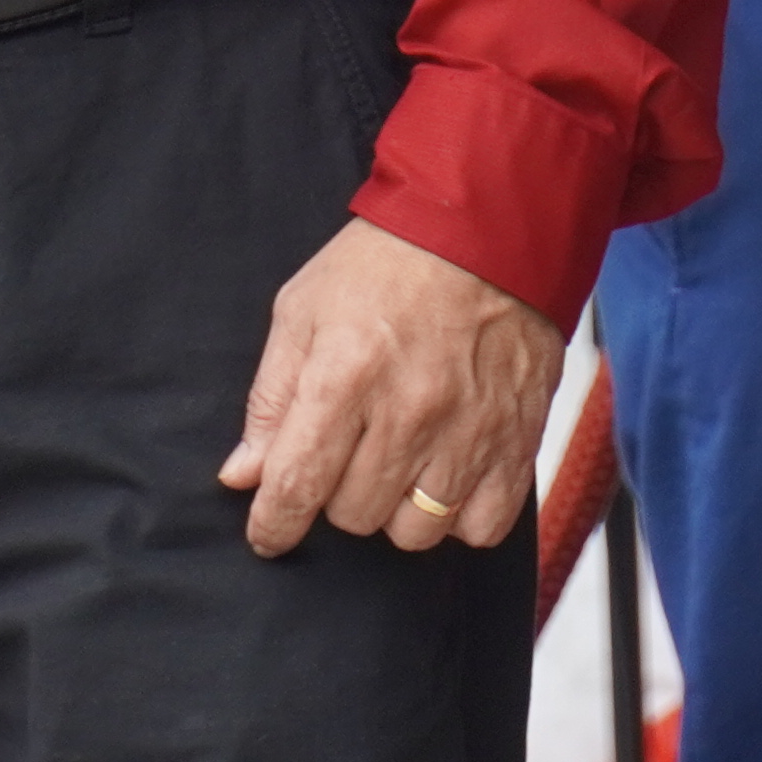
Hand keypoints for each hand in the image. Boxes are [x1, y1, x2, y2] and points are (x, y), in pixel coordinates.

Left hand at [217, 216, 559, 557]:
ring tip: (398, 461)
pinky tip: (445, 474)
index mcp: (346, 374)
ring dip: (395, 508)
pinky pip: (479, 526)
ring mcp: (470, 430)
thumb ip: (271, 398)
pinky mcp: (518, 439)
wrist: (487, 229)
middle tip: (348, 450)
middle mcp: (410, 411)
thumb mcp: (304, 309)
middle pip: (353, 515)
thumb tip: (244, 476)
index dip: (273, 525)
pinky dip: (457, 516)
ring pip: (414, 531)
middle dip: (336, 494)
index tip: (268, 533)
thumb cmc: (386, 264)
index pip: (297, 485)